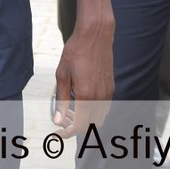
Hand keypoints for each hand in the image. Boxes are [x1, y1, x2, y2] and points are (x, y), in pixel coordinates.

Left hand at [50, 17, 113, 136]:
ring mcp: (107, 93)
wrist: (96, 35)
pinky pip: (104, 107)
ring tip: (71, 110)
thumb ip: (61, 99)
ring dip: (86, 119)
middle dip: (76, 127)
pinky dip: (93, 111)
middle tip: (63, 119)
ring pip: (99, 118)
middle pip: (90, 125)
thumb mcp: (62, 74)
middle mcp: (99, 97)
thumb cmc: (76, 51)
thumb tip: (58, 120)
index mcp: (85, 95)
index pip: (79, 126)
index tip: (58, 133)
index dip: (67, 133)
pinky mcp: (111, 87)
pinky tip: (82, 100)